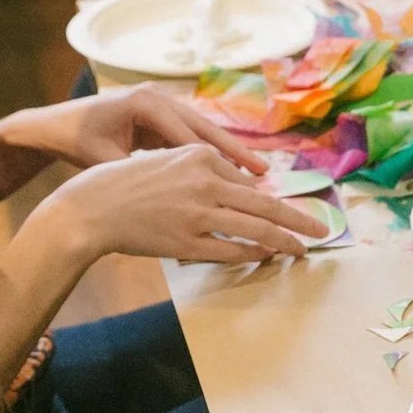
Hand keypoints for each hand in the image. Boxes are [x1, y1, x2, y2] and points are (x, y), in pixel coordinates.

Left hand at [2, 86, 264, 175]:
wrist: (51, 125)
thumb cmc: (75, 143)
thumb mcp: (105, 162)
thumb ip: (139, 175)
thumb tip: (173, 200)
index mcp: (145, 102)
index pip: (189, 135)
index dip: (218, 160)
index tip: (243, 182)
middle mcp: (158, 96)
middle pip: (205, 126)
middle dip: (236, 151)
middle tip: (263, 172)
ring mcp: (160, 102)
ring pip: (202, 129)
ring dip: (228, 152)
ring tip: (255, 172)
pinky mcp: (159, 114)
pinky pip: (191, 134)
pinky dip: (210, 152)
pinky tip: (229, 170)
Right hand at [44, 144, 327, 264]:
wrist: (90, 208)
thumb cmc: (124, 183)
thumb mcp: (167, 160)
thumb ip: (203, 169)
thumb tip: (240, 185)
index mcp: (200, 156)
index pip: (249, 181)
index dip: (275, 199)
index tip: (293, 210)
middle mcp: (204, 182)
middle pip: (264, 204)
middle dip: (298, 219)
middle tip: (322, 230)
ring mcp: (198, 214)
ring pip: (255, 229)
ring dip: (284, 241)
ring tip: (302, 249)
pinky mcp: (187, 242)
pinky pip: (230, 250)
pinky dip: (253, 254)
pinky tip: (267, 257)